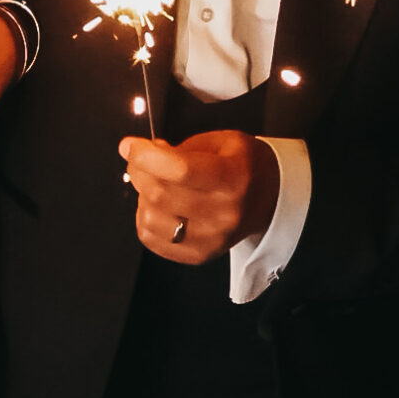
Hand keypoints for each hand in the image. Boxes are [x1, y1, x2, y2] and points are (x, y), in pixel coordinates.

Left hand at [119, 129, 278, 263]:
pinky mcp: (198, 255)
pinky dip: (145, 218)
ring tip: (155, 184)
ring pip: (150, 217)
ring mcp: (210, 239)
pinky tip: (158, 206)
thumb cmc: (242, 165)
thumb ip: (182, 148)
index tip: (128, 146)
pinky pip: (151, 239)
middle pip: (159, 193)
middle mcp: (223, 214)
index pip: (179, 170)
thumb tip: (147, 153)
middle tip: (139, 160)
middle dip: (139, 171)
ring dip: (142, 196)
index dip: (145, 156)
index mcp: (232, 178)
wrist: (269, 198)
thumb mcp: (220, 142)